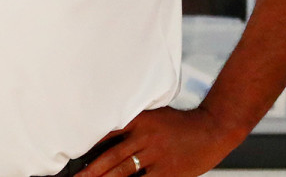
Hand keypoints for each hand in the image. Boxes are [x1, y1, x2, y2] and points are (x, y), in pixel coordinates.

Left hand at [74, 107, 244, 176]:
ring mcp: (155, 154)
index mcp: (137, 120)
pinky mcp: (167, 171)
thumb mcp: (153, 115)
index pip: (105, 133)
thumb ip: (132, 124)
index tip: (72, 157)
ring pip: (122, 172)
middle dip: (90, 171)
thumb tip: (104, 140)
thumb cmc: (180, 124)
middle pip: (110, 156)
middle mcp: (144, 136)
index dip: (87, 146)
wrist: (212, 128)